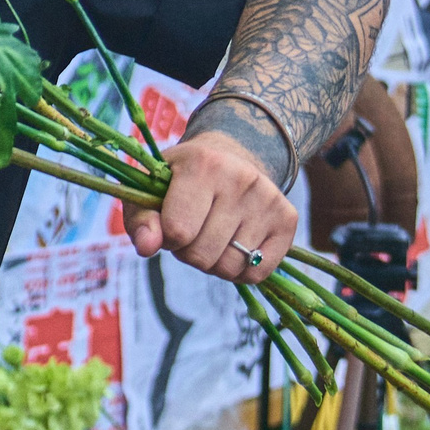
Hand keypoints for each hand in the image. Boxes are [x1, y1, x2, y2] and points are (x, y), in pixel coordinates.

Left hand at [121, 131, 296, 285]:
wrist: (230, 156)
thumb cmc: (182, 178)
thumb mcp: (152, 189)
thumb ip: (141, 219)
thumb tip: (147, 248)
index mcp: (203, 164)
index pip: (178, 230)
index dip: (168, 238)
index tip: (170, 223)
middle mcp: (241, 178)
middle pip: (203, 254)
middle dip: (189, 252)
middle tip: (192, 231)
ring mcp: (269, 198)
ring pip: (230, 267)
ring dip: (213, 263)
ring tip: (211, 236)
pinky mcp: (288, 219)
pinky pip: (258, 273)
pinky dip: (239, 271)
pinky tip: (234, 245)